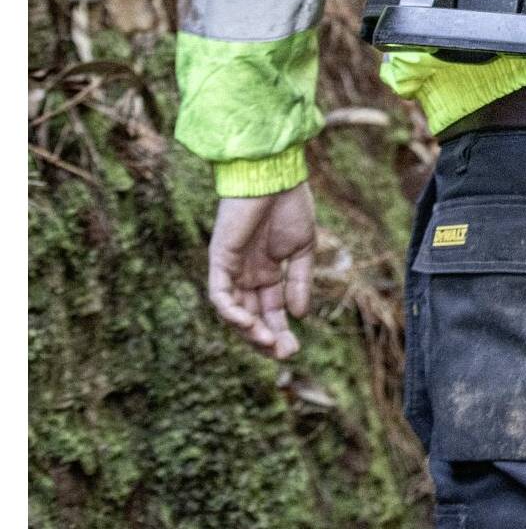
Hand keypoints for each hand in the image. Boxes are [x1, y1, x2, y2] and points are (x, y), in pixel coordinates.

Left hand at [208, 182, 315, 359]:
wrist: (275, 175)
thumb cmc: (290, 204)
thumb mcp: (303, 249)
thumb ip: (299, 282)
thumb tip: (299, 315)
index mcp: (266, 273)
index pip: (269, 313)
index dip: (280, 333)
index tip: (294, 350)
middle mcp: (245, 275)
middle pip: (250, 318)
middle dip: (266, 340)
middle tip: (285, 354)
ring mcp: (231, 268)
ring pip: (232, 313)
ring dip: (249, 332)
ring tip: (268, 342)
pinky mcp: (219, 259)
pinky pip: (219, 295)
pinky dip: (231, 312)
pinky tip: (249, 324)